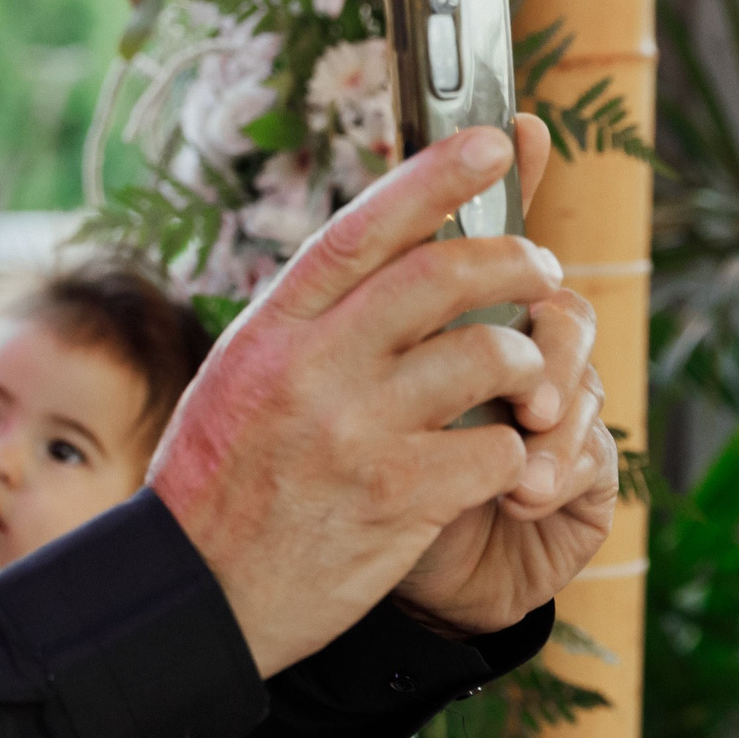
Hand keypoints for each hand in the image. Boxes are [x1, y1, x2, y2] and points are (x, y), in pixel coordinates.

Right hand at [149, 115, 610, 671]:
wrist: (195, 595)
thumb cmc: (221, 485)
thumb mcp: (240, 380)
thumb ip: (306, 324)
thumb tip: (381, 257)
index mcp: (271, 331)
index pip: (363, 229)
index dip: (434, 177)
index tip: (489, 142)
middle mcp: (312, 367)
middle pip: (445, 275)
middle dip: (516, 262)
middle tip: (543, 275)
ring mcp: (356, 431)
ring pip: (490, 353)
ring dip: (529, 365)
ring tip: (526, 386)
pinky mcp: (400, 497)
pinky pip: (499, 448)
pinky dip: (515, 453)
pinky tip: (498, 467)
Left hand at [391, 282, 615, 633]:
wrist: (411, 589)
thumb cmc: (370, 494)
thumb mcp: (366, 420)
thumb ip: (391, 356)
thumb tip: (405, 298)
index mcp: (468, 331)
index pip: (501, 271)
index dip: (508, 266)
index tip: (493, 273)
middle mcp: (525, 363)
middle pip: (563, 316)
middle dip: (546, 353)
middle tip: (523, 396)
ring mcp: (563, 414)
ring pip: (583, 384)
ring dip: (553, 427)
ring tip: (517, 475)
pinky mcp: (592, 472)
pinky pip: (595, 452)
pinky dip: (559, 472)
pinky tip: (523, 501)